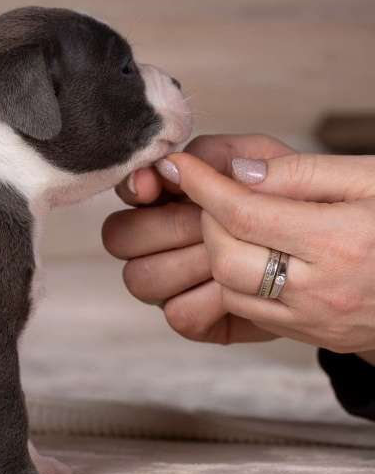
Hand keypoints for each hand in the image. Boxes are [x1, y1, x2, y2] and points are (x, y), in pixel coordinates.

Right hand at [102, 134, 294, 343]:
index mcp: (177, 191)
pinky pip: (179, 314)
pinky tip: (242, 287)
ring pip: (142, 278)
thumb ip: (230, 154)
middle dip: (167, 226)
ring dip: (188, 263)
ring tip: (239, 253)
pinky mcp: (200, 319)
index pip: (129, 190)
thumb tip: (181, 164)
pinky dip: (208, 301)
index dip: (135, 187)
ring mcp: (177, 280)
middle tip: (211, 221)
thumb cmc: (314, 202)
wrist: (354, 260)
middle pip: (121, 236)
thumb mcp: (280, 160)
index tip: (153, 186)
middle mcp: (164, 237)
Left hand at [157, 151, 374, 354]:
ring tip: (235, 224)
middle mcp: (322, 289)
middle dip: (207, 220)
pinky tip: (251, 254)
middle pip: (225, 256)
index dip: (202, 185)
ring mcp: (312, 320)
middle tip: (217, 196)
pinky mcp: (307, 337)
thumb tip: (237, 173)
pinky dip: (234, 280)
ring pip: (228, 289)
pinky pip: (245, 311)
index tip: (179, 163)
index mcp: (341, 241)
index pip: (243, 213)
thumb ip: (302, 172)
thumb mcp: (371, 179)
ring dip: (216, 252)